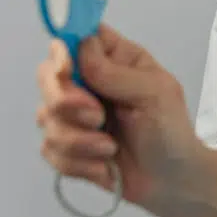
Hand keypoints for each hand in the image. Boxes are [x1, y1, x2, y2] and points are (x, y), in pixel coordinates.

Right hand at [36, 22, 216, 216]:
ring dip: (79, 139)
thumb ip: (116, 72)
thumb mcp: (154, 93)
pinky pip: (50, 149)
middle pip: (47, 75)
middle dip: (66, 102)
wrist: (170, 179)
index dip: (64, 50)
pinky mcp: (67, 145)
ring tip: (110, 148)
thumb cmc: (171, 130)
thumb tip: (82, 46)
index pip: (78, 37)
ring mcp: (75, 114)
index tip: (67, 69)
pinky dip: (79, 162)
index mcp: (116, 60)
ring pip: (45, 117)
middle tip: (97, 117)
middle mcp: (90, 82)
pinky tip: (105, 165)